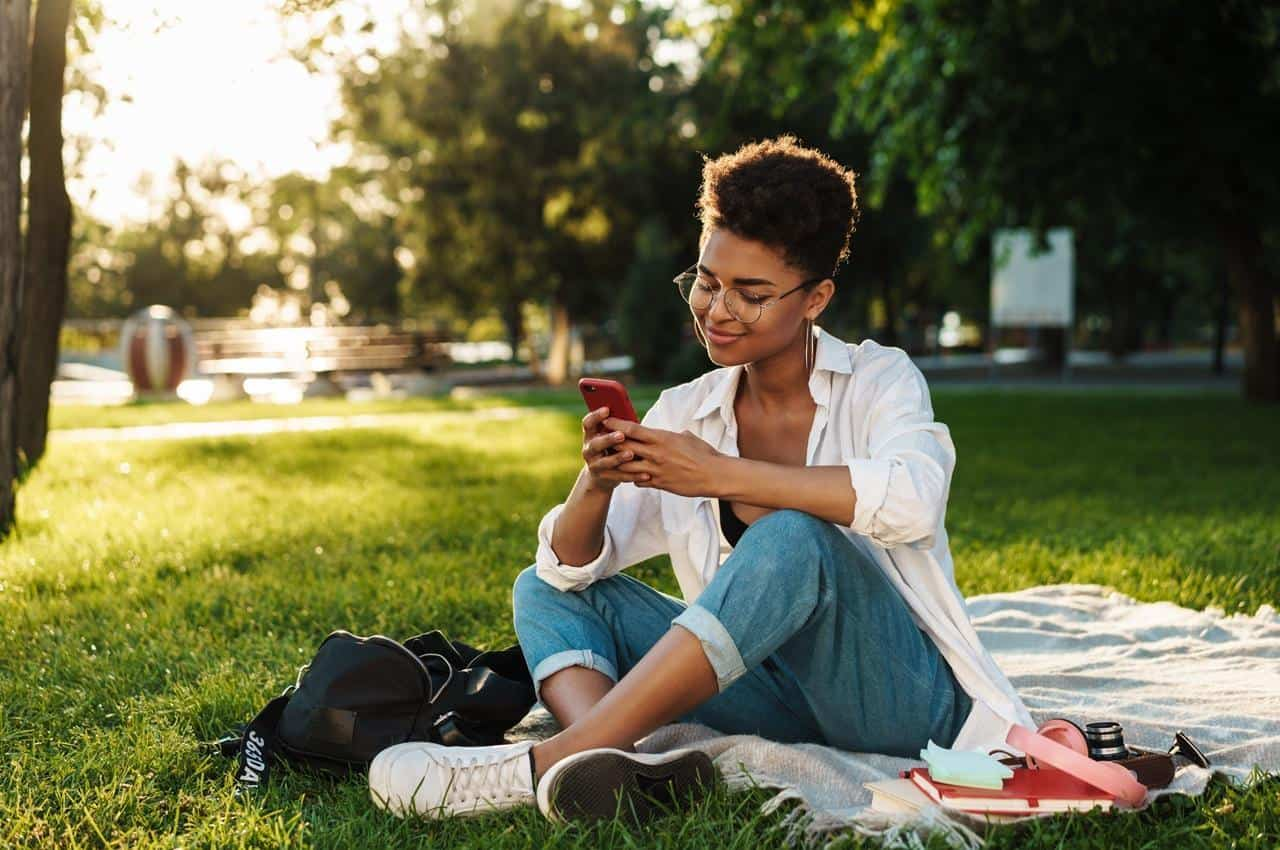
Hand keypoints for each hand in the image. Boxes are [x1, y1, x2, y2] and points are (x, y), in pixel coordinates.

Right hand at [580, 406, 650, 491]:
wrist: (600, 476)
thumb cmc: (611, 448)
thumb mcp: (609, 436)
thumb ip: (618, 427)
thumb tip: (632, 414)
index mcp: (590, 435)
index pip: (588, 423)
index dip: (595, 416)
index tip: (606, 409)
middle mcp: (589, 449)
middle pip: (596, 443)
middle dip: (608, 439)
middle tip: (621, 435)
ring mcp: (594, 465)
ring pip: (606, 462)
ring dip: (618, 458)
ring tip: (631, 454)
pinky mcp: (604, 477)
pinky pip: (618, 476)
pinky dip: (632, 475)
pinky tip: (645, 474)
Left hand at [603, 416, 724, 497]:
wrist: (714, 475)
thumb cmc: (703, 454)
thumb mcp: (686, 437)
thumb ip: (671, 436)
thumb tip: (664, 434)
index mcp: (662, 437)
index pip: (632, 428)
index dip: (616, 423)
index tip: (605, 419)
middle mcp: (656, 453)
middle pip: (623, 446)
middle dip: (611, 443)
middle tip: (602, 440)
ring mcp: (656, 470)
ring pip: (626, 466)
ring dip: (617, 462)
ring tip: (611, 460)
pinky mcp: (659, 483)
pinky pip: (638, 481)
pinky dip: (633, 477)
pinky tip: (632, 475)